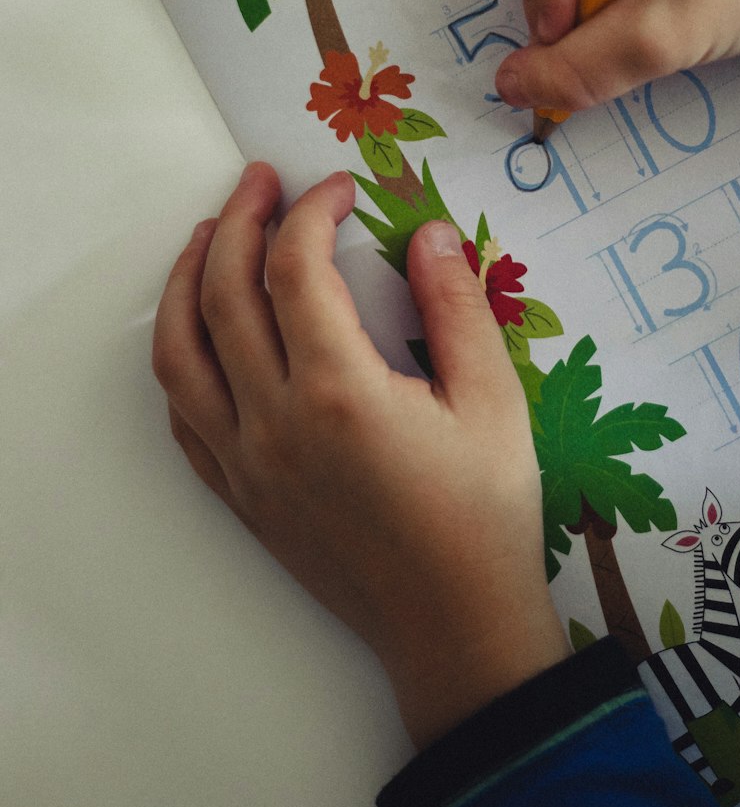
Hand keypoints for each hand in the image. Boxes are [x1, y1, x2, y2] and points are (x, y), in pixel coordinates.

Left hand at [153, 163, 568, 749]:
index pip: (296, 268)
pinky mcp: (240, 495)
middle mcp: (274, 422)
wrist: (454, 626)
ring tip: (207, 236)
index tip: (341, 188)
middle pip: (224, 294)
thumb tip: (429, 232)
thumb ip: (455, 306)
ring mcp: (247, 462)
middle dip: (237, 221)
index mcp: (338, 392)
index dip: (312, 210)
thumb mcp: (492, 400)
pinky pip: (184, 414)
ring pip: (180, 352)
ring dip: (186, 281)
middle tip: (261, 180)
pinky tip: (200, 332)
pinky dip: (181, 358)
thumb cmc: (484, 515)